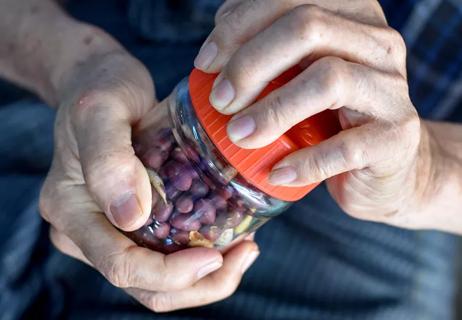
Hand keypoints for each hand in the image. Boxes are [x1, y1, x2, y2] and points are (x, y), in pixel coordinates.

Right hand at [39, 44, 258, 311]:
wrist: (98, 83)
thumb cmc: (99, 89)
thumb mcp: (100, 110)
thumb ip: (109, 159)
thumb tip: (130, 217)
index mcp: (72, 212)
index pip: (121, 266)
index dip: (171, 273)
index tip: (215, 256)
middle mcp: (87, 232)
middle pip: (145, 286)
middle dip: (199, 284)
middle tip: (245, 255)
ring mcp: (111, 230)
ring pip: (159, 282)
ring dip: (205, 278)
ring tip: (244, 250)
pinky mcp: (133, 223)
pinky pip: (167, 256)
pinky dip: (199, 259)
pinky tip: (229, 237)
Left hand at [194, 0, 431, 228]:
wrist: (384, 166)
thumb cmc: (331, 120)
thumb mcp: (299, 78)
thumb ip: (268, 57)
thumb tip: (217, 51)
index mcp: (352, 17)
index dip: (239, 25)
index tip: (205, 63)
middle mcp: (378, 43)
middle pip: (308, 28)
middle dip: (250, 64)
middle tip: (220, 101)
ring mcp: (392, 89)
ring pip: (329, 80)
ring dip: (273, 111)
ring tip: (239, 136)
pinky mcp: (397, 137)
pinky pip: (347, 147)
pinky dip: (304, 162)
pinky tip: (276, 173)